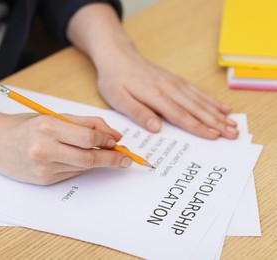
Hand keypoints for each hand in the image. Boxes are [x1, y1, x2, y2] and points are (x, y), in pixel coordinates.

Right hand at [0, 114, 131, 184]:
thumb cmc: (25, 126)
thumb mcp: (53, 117)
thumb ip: (83, 123)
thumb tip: (112, 134)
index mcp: (47, 127)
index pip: (87, 137)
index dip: (106, 140)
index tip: (118, 141)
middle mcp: (44, 149)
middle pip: (88, 157)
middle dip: (111, 158)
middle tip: (126, 158)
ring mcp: (43, 168)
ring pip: (82, 166)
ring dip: (100, 162)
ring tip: (111, 157)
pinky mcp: (43, 180)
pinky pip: (71, 173)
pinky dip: (82, 167)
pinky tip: (85, 160)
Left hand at [96, 47, 238, 138]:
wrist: (118, 56)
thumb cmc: (115, 80)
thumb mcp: (118, 99)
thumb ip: (138, 113)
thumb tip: (156, 128)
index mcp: (154, 95)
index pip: (180, 115)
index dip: (198, 127)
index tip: (214, 136)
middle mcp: (169, 88)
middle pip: (196, 108)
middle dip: (216, 122)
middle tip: (233, 134)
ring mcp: (174, 83)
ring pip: (200, 100)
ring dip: (218, 113)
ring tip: (234, 124)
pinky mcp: (176, 80)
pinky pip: (197, 91)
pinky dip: (211, 100)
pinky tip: (222, 107)